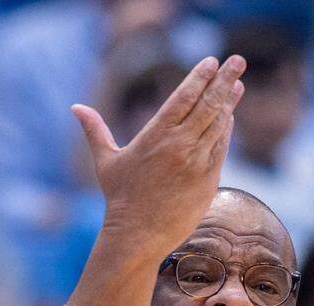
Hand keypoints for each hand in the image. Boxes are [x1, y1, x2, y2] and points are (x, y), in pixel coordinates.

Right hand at [71, 55, 244, 257]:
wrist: (138, 236)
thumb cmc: (120, 199)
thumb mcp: (106, 161)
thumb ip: (95, 130)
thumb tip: (75, 107)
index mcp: (157, 135)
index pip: (184, 96)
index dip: (200, 77)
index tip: (212, 62)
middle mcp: (180, 145)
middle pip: (208, 105)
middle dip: (225, 80)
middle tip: (238, 61)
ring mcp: (197, 164)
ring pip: (218, 126)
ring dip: (228, 103)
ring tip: (237, 85)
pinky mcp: (208, 182)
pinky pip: (221, 150)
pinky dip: (226, 131)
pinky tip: (230, 117)